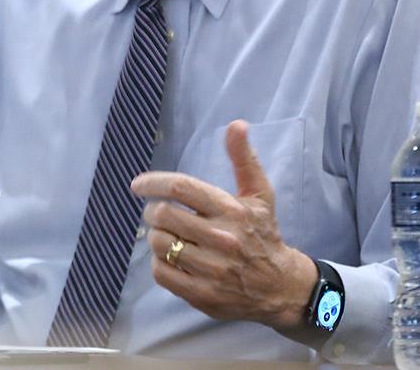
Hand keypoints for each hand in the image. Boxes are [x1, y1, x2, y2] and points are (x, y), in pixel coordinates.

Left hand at [130, 120, 316, 332]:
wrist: (281, 287)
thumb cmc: (263, 234)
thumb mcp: (260, 194)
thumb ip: (244, 159)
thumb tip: (236, 124)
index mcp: (232, 210)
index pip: (181, 188)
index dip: (153, 183)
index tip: (138, 185)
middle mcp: (222, 239)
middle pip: (165, 216)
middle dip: (152, 210)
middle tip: (157, 212)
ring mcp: (212, 270)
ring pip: (160, 244)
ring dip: (155, 235)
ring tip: (166, 234)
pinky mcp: (202, 295)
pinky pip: (161, 273)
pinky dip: (159, 262)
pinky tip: (171, 257)